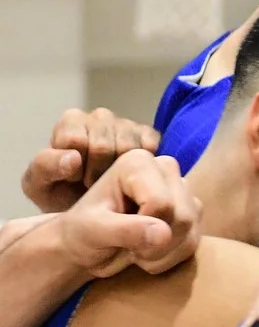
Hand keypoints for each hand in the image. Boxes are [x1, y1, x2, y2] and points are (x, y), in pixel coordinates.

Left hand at [22, 106, 158, 211]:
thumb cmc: (63, 193)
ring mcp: (128, 125)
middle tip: (95, 186)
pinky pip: (150, 149)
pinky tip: (131, 177)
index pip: (75, 140)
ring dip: (121, 172)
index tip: (76, 181)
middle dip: (98, 173)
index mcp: (71, 122)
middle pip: (103, 145)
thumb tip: (74, 157)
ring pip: (128, 148)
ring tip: (113, 182)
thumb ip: (46, 166)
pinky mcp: (151, 136)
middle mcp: (100, 117)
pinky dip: (143, 168)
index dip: (77, 168)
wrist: (94, 209)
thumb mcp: (40, 185)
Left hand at [60, 148, 198, 276]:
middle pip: (181, 217)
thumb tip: (164, 234)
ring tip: (136, 251)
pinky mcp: (192, 212)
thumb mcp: (92, 232)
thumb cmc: (81, 233)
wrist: (86, 248)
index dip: (141, 228)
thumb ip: (125, 230)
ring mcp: (183, 190)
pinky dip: (171, 256)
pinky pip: (195, 241)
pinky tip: (150, 252)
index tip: (115, 233)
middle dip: (154, 245)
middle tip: (126, 248)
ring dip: (162, 253)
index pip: (160, 203)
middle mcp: (166, 169)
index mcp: (138, 163)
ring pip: (191, 230)